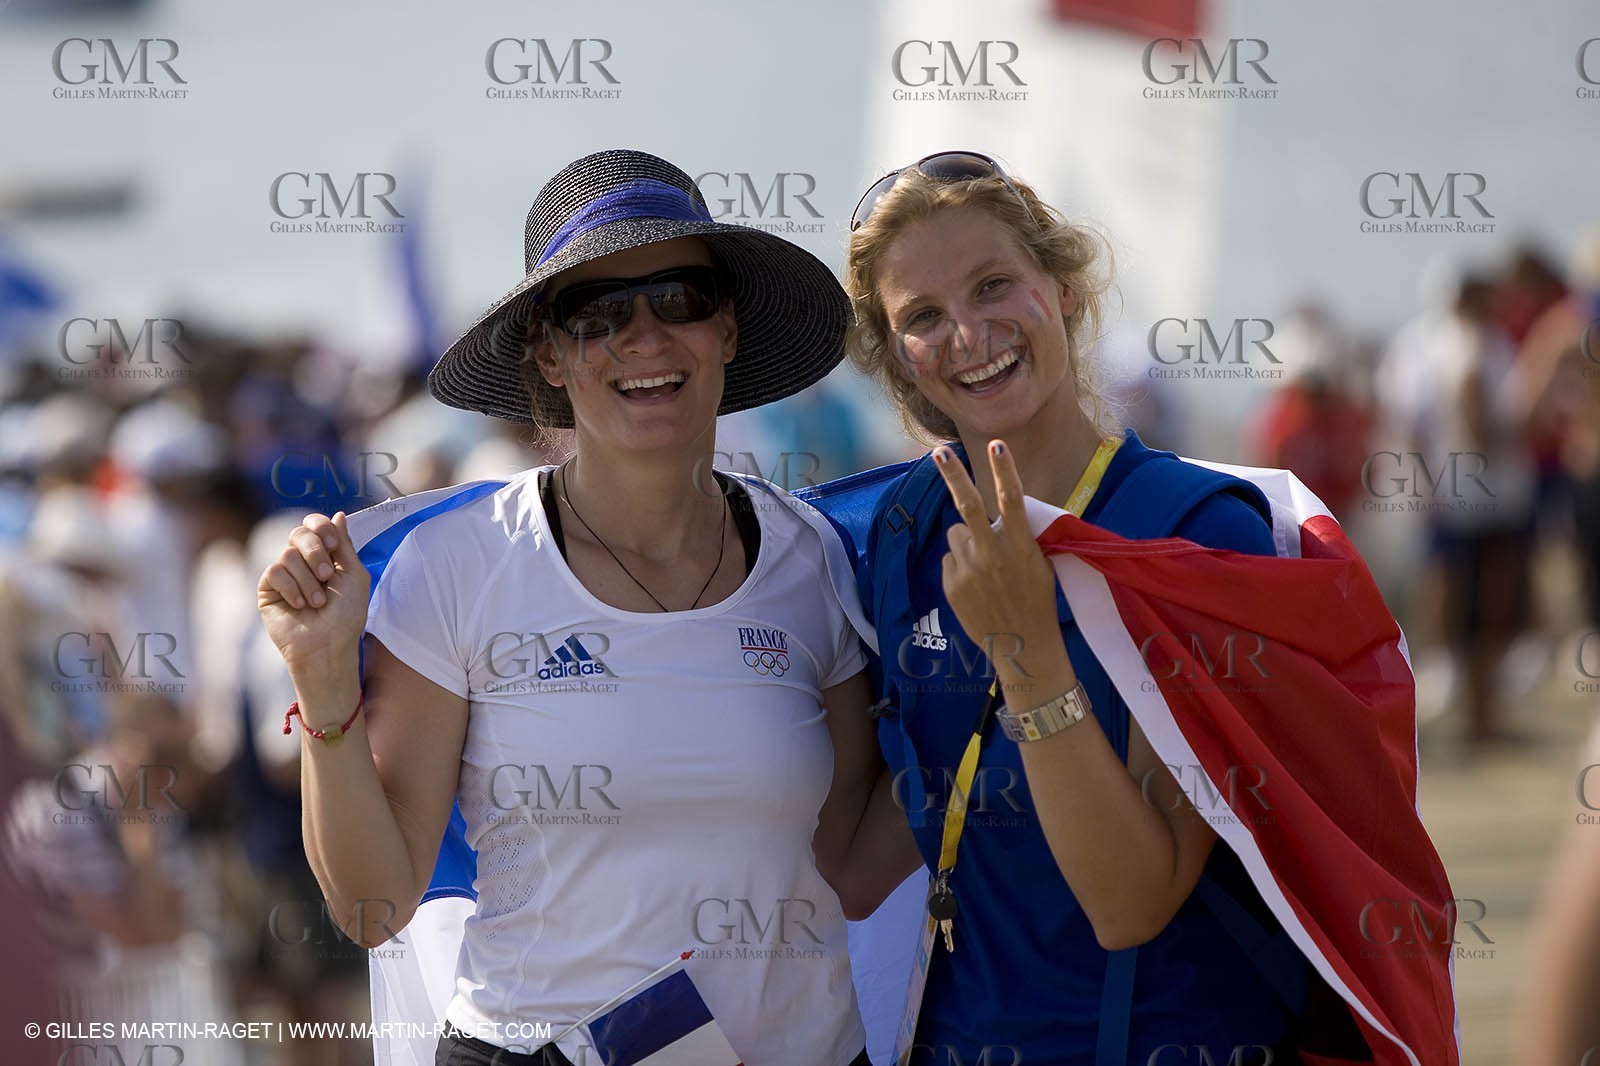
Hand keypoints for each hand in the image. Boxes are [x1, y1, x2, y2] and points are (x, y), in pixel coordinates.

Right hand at [257, 511, 369, 675]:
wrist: (328, 646)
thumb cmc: (346, 616)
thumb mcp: (354, 575)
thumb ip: (344, 545)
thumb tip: (339, 514)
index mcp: (324, 555)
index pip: (314, 524)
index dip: (321, 528)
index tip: (333, 546)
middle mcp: (302, 561)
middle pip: (299, 532)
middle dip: (316, 553)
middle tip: (328, 576)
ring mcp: (284, 574)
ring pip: (288, 554)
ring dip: (308, 580)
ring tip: (317, 603)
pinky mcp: (268, 589)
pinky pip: (274, 571)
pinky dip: (292, 588)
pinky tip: (300, 606)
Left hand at [933, 442, 1060, 661]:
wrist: (1022, 646)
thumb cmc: (1038, 602)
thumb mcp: (1041, 565)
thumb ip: (1019, 538)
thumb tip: (999, 514)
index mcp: (1020, 546)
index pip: (1011, 499)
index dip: (1004, 470)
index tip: (997, 445)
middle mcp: (992, 553)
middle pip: (968, 504)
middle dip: (953, 474)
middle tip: (939, 451)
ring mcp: (969, 569)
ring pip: (957, 534)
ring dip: (966, 540)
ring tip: (984, 566)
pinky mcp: (952, 583)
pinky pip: (950, 558)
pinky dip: (960, 564)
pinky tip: (976, 585)